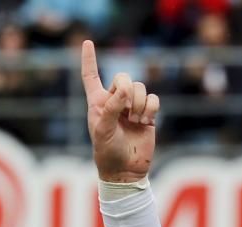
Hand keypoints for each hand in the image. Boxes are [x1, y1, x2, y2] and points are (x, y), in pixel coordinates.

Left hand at [81, 40, 158, 182]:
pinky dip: (150, 108)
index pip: (91, 76)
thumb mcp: (103, 131)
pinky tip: (145, 122)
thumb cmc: (107, 152)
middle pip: (123, 76)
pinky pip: (153, 98)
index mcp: (96, 103)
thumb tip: (124, 88)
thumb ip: (111, 108)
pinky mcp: (147, 113)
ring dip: (139, 104)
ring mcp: (131, 107)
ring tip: (134, 122)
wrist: (126, 169)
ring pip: (140, 87)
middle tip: (126, 111)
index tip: (87, 42)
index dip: (89, 59)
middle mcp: (113, 101)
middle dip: (127, 89)